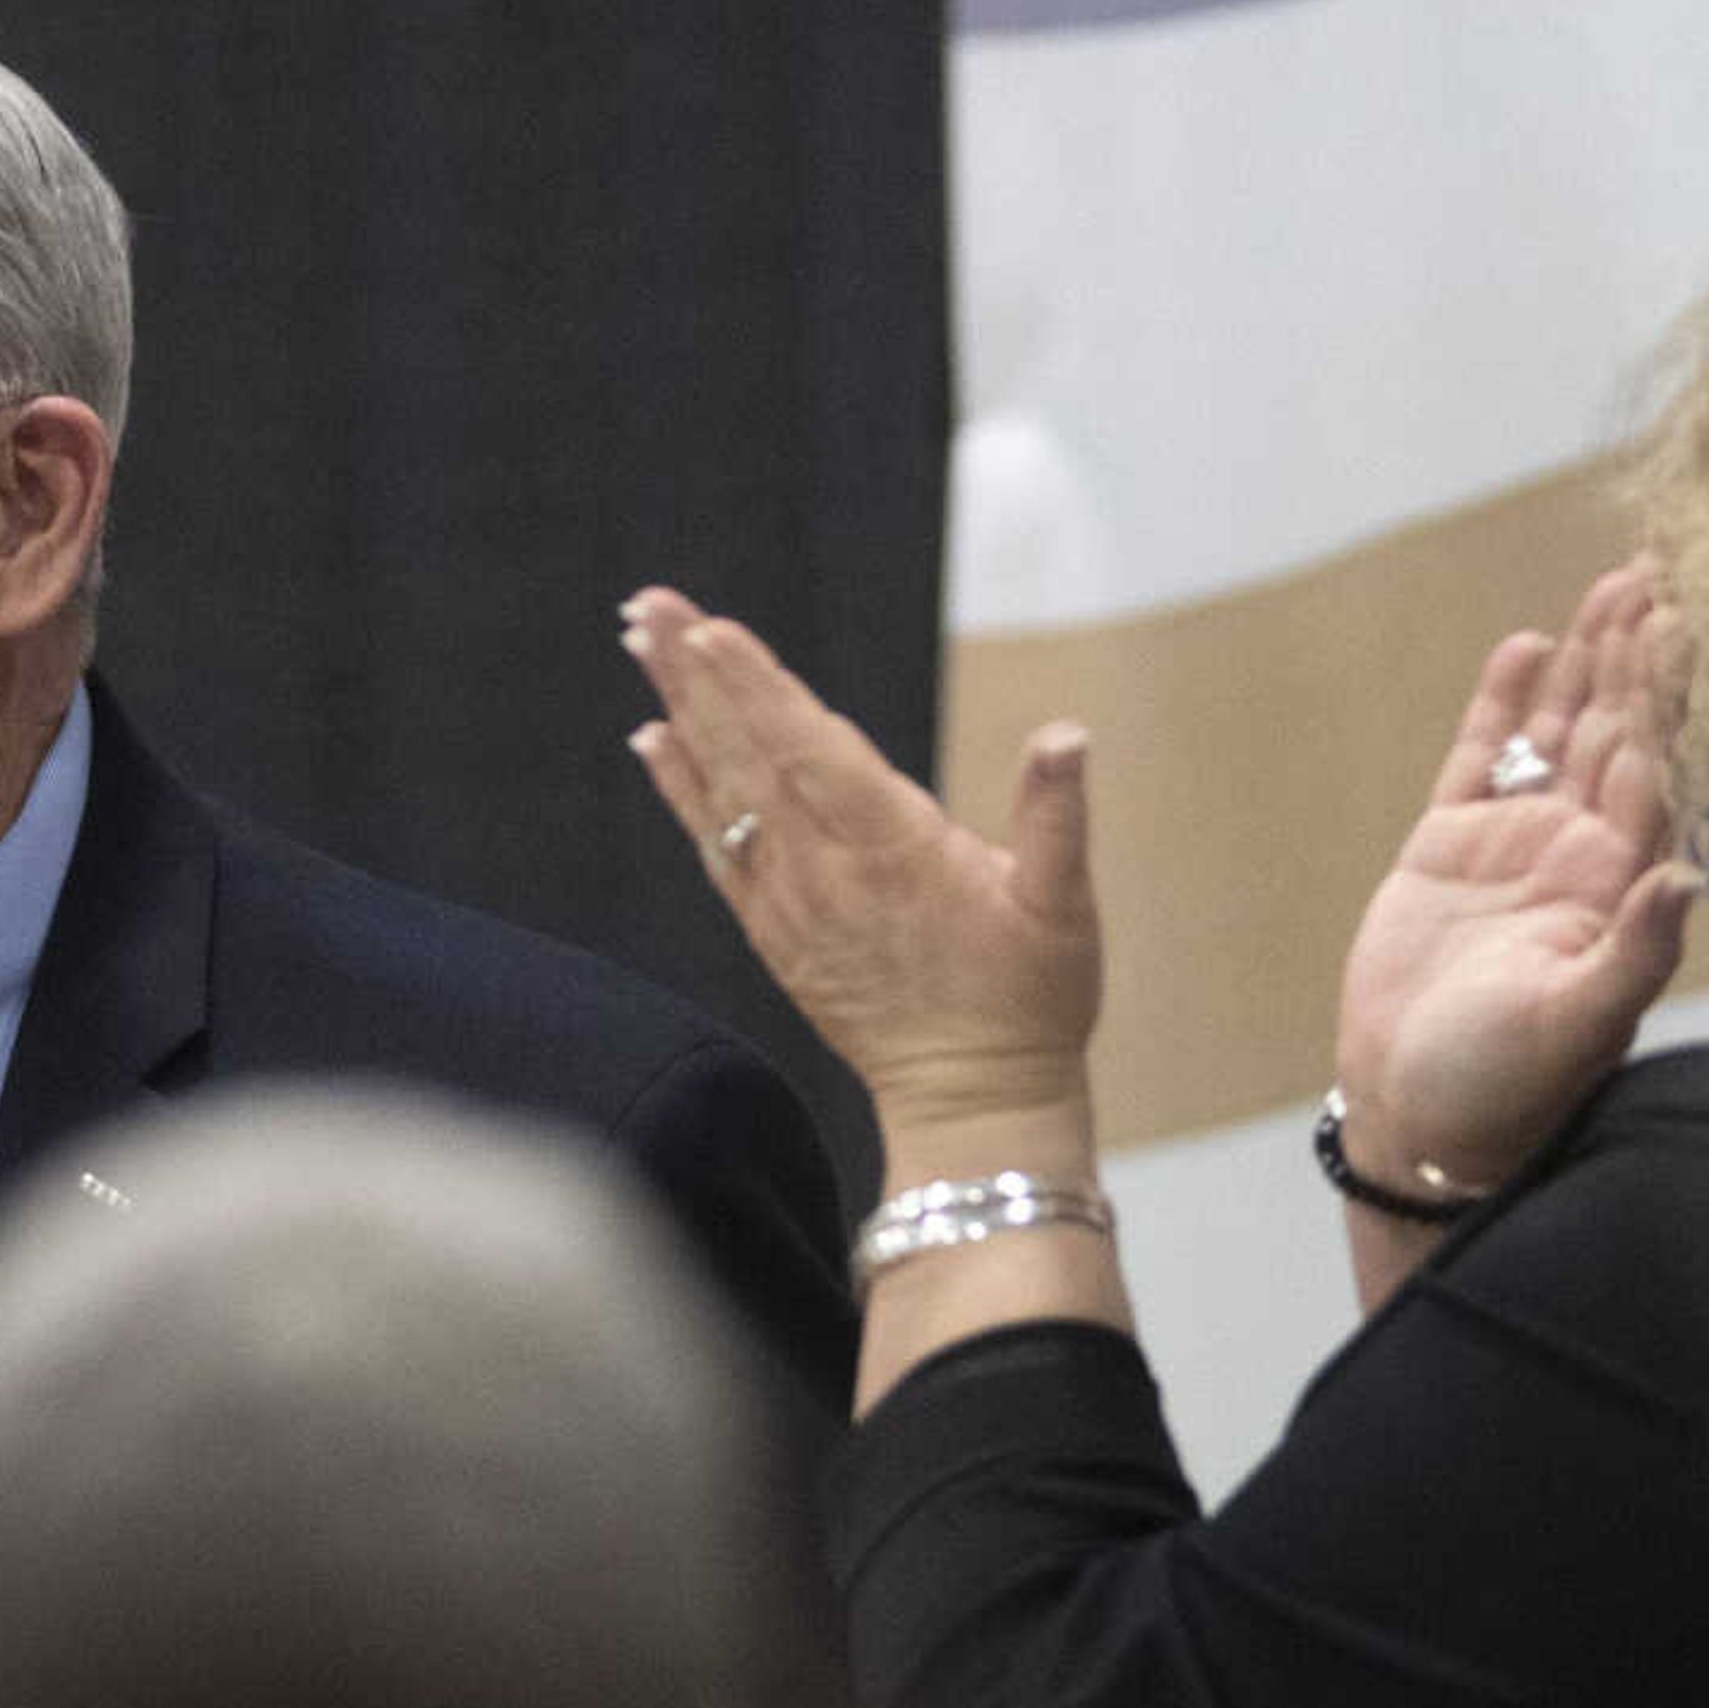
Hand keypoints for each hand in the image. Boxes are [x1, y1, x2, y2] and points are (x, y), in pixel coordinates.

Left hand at [621, 589, 1102, 1141]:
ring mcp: (791, 902)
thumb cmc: (1030, 999)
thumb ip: (1058, 817)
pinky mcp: (775, 930)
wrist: (973, 1100)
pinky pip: (715, 848)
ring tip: (642, 643)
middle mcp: (827, 870)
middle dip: (698, 676)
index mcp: (896, 849)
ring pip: (724, 791)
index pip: (811, 750)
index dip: (758, 688)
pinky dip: (682, 791)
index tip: (710, 632)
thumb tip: (1066, 735)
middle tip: (649, 607)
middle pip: (750, 754)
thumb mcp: (1066, 908)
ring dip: (679, 714)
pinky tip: (652, 741)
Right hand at [1332, 562, 1701, 1200]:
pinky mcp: (1444, 849)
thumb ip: (1633, 951)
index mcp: (1612, 887)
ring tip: (1615, 584)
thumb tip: (1686, 877)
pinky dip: (1501, 704)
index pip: (1653, 772)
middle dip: (1637, 657)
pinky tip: (1525, 646)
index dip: (1667, 698)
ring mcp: (1511, 846)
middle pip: (1616, 732)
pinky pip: (1480, 760)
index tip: (1685, 624)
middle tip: (1662, 574)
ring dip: (1586, 663)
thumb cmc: (1504, 1088)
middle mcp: (1573, 854)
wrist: (1415, 1115)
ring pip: (1557, 733)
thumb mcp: (1576, 1023)